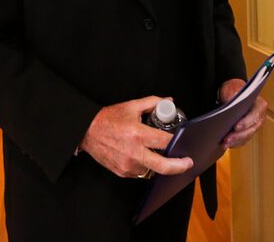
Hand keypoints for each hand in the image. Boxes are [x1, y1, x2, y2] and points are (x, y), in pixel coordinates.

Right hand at [79, 96, 193, 178]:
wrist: (87, 131)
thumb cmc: (108, 119)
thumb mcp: (131, 106)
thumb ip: (152, 103)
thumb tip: (168, 101)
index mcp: (137, 134)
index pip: (165, 142)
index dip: (177, 142)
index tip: (184, 142)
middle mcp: (133, 152)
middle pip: (163, 166)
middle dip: (179, 166)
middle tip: (187, 163)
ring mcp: (127, 164)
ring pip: (152, 171)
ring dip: (158, 164)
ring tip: (160, 155)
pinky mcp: (122, 172)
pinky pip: (140, 172)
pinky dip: (145, 166)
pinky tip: (144, 157)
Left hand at [218, 79, 267, 148]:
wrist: (231, 94)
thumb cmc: (233, 90)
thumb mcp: (232, 88)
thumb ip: (233, 94)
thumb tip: (231, 101)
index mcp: (259, 105)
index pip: (255, 115)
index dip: (246, 122)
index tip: (235, 127)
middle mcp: (260, 117)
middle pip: (251, 129)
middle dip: (238, 135)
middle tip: (227, 138)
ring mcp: (254, 126)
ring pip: (247, 137)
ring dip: (235, 141)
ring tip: (224, 143)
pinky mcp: (248, 132)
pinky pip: (243, 140)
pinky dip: (234, 143)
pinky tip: (225, 144)